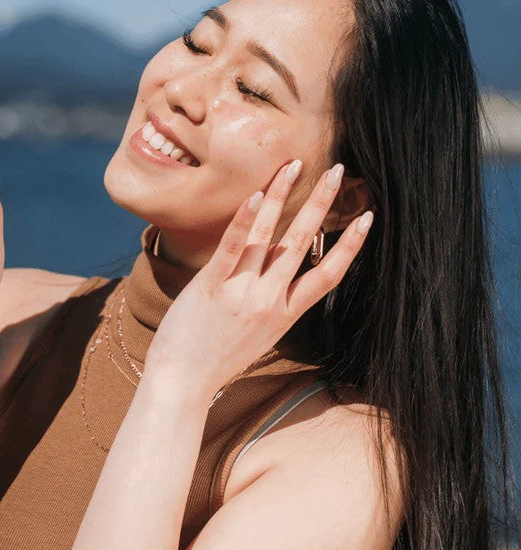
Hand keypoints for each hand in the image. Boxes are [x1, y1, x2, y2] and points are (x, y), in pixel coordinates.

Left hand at [144, 159, 373, 397]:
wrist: (182, 384)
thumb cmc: (215, 360)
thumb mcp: (257, 335)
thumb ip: (270, 305)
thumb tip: (274, 277)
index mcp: (285, 314)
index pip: (328, 275)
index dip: (350, 245)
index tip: (367, 218)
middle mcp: (270, 301)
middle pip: (302, 243)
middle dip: (322, 204)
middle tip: (338, 171)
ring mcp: (242, 293)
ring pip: (270, 237)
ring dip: (283, 196)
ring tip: (294, 165)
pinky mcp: (211, 287)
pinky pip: (232, 249)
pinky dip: (244, 221)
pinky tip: (255, 196)